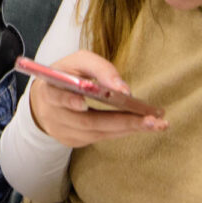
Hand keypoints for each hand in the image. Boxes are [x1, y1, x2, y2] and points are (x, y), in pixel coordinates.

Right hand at [27, 50, 165, 148]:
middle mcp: (53, 115)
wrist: (45, 98)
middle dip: (122, 121)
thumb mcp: (79, 61)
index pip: (56, 97)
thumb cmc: (67, 74)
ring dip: (129, 128)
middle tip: (151, 119)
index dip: (69, 101)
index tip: (83, 103)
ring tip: (156, 123)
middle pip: (88, 122)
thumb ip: (100, 68)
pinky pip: (100, 137)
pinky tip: (141, 125)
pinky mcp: (72, 141)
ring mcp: (62, 132)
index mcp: (49, 89)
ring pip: (98, 133)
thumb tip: (124, 89)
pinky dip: (122, 131)